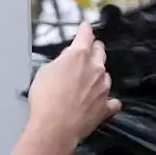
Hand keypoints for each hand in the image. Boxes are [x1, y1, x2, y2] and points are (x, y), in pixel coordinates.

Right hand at [26, 23, 120, 142]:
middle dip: (94, 50)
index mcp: (79, 55)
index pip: (85, 36)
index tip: (85, 28)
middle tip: (87, 54)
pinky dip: (107, 101)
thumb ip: (59, 63)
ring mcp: (103, 87)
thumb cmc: (46, 99)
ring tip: (86, 85)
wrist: (55, 127)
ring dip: (97, 77)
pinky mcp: (106, 106)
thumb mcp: (44, 72)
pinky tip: (101, 104)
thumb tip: (65, 64)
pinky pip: (111, 101)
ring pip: (105, 76)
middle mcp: (96, 68)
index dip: (85, 31)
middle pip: (100, 52)